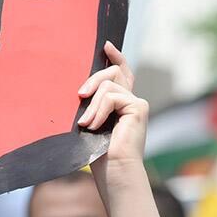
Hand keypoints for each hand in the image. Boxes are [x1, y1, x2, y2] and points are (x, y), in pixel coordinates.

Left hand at [77, 42, 148, 167]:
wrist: (114, 171)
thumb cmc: (98, 155)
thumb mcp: (89, 124)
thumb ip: (90, 105)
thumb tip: (78, 90)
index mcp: (121, 104)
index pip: (122, 73)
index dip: (115, 57)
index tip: (106, 45)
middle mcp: (131, 100)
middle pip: (113, 72)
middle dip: (93, 79)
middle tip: (79, 95)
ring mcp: (136, 103)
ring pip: (108, 86)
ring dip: (92, 106)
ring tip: (85, 125)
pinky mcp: (138, 107)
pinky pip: (111, 97)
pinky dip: (99, 111)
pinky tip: (93, 126)